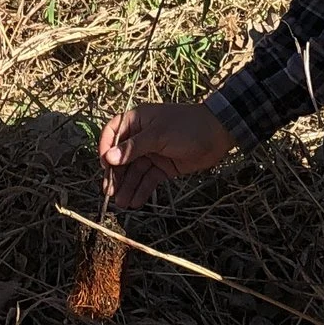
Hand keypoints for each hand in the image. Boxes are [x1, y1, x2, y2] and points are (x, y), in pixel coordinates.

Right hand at [97, 102, 235, 210]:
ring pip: (134, 171)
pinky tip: (135, 202)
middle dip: (116, 175)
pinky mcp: (163, 166)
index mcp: (138, 121)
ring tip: (122, 203)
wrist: (218, 134)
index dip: (106, 148)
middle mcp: (142, 137)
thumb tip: (108, 158)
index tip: (105, 165)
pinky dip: (142, 190)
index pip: (113, 133)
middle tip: (109, 193)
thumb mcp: (158, 136)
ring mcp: (153, 153)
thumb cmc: (186, 127)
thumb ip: (133, 148)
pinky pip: (148, 179)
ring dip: (127, 186)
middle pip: (121, 157)